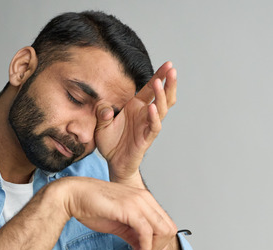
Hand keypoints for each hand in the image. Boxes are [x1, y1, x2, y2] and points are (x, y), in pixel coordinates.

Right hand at [56, 177, 176, 249]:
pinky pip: (147, 232)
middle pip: (169, 228)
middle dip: (161, 247)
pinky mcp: (130, 209)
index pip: (166, 223)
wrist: (73, 195)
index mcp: (144, 199)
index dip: (163, 243)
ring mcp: (139, 202)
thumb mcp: (119, 224)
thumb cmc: (92, 206)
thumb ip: (133, 234)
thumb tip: (143, 248)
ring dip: (154, 249)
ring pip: (162, 230)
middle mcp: (145, 198)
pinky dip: (146, 247)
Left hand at [94, 62, 177, 184]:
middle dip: (168, 83)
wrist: (113, 162)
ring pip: (161, 109)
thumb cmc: (110, 142)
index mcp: (136, 106)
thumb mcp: (100, 124)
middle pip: (162, 96)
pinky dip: (154, 117)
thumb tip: (104, 108)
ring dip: (161, 96)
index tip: (168, 64)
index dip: (159, 76)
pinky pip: (154, 126)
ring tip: (160, 83)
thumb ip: (101, 114)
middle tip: (172, 69)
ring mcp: (147, 125)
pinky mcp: (146, 138)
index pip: (150, 88)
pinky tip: (151, 107)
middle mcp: (144, 114)